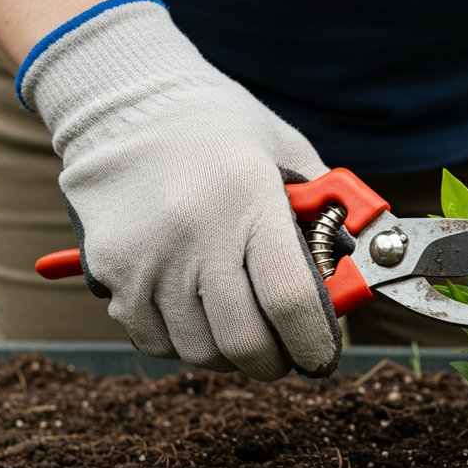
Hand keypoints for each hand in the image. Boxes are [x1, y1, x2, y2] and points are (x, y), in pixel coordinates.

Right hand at [19, 0, 339, 379]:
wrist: (123, 105)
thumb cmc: (220, 131)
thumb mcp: (286, 152)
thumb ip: (326, 211)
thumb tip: (357, 269)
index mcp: (249, 200)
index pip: (290, 301)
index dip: (313, 343)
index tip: (321, 356)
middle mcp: (195, 233)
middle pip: (243, 341)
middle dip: (274, 362)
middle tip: (283, 354)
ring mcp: (147, 257)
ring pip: (197, 351)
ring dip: (226, 354)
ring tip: (237, 326)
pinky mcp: (111, 271)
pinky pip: (153, 341)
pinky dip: (181, 342)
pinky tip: (194, 312)